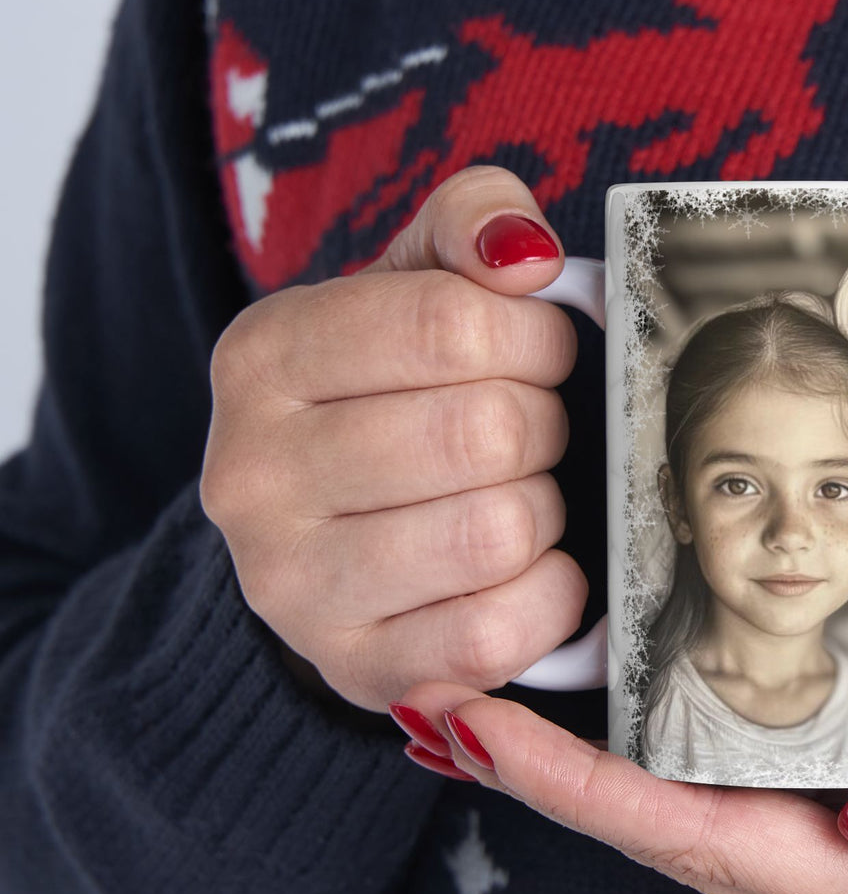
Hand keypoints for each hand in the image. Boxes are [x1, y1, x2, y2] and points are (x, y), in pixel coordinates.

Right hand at [200, 166, 585, 710]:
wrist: (330, 538)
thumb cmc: (392, 397)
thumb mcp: (413, 284)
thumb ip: (470, 224)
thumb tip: (525, 254)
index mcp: (264, 357)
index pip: (451, 324)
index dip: (534, 338)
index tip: (538, 353)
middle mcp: (253, 475)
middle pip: (485, 432)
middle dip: (542, 426)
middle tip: (529, 432)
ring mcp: (293, 587)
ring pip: (497, 532)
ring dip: (543, 511)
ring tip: (517, 497)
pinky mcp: (357, 668)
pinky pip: (498, 631)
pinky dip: (548, 596)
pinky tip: (527, 570)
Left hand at [394, 653, 847, 893]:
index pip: (708, 845)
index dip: (586, 795)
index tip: (480, 731)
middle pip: (677, 830)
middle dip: (556, 777)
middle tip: (447, 698)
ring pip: (706, 801)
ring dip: (602, 757)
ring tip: (506, 696)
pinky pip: (762, 762)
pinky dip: (681, 731)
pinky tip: (643, 692)